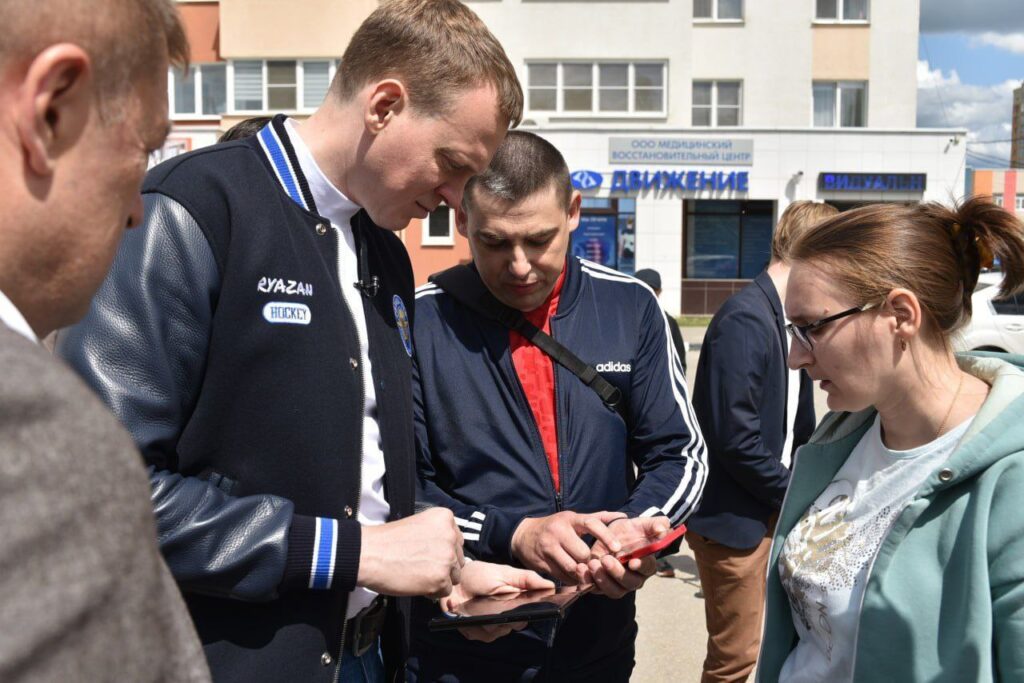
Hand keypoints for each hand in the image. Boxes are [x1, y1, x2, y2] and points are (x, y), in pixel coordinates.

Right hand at [358, 508, 463, 597]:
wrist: (369, 554)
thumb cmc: (387, 540)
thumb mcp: (418, 524)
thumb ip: (438, 535)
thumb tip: (451, 553)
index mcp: (445, 518)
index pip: (457, 541)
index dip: (442, 550)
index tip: (426, 553)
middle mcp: (450, 536)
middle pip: (458, 559)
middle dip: (443, 565)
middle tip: (421, 565)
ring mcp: (447, 558)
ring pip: (454, 576)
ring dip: (439, 579)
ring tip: (418, 574)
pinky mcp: (441, 579)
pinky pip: (445, 591)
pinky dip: (432, 591)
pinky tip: (416, 582)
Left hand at [439, 561, 554, 642]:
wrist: (456, 580)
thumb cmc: (482, 574)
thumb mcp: (505, 573)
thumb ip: (527, 579)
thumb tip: (551, 585)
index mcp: (518, 604)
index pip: (530, 614)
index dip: (530, 613)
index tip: (524, 608)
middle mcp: (507, 619)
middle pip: (514, 626)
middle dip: (506, 616)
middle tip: (496, 604)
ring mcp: (491, 628)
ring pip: (496, 633)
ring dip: (487, 619)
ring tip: (478, 606)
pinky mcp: (475, 632)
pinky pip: (479, 635)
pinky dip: (472, 624)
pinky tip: (468, 613)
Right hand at [510, 510, 627, 582]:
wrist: (524, 535)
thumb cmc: (555, 526)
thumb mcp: (573, 518)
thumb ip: (598, 518)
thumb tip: (622, 516)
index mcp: (570, 519)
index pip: (591, 524)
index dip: (606, 536)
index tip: (618, 548)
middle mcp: (558, 532)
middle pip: (583, 553)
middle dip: (592, 562)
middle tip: (599, 566)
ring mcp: (548, 548)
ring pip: (572, 568)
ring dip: (583, 574)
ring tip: (589, 574)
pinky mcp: (541, 562)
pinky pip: (562, 577)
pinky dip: (572, 580)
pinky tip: (576, 578)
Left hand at [581, 516, 670, 598]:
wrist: (613, 534)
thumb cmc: (632, 531)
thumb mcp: (644, 524)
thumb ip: (656, 525)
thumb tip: (662, 530)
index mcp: (647, 564)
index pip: (647, 568)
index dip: (641, 565)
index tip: (632, 561)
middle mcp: (635, 578)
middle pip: (629, 583)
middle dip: (617, 573)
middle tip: (605, 559)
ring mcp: (618, 584)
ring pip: (613, 591)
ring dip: (602, 580)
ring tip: (591, 565)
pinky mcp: (602, 585)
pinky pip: (596, 588)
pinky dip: (588, 581)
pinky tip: (581, 569)